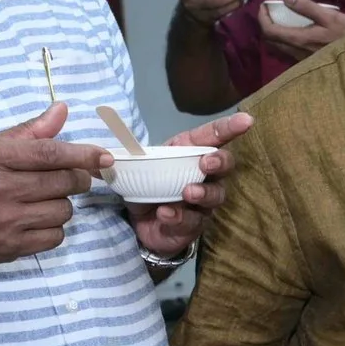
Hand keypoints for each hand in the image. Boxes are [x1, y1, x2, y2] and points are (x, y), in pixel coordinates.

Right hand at [0, 103, 111, 270]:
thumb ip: (25, 132)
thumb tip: (62, 111)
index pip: (50, 153)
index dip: (83, 154)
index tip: (105, 157)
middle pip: (64, 183)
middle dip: (75, 178)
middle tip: (66, 176)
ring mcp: (4, 223)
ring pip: (64, 211)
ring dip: (61, 203)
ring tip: (38, 198)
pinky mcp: (9, 248)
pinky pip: (55, 237)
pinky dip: (52, 227)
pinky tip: (33, 219)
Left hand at [127, 111, 251, 261]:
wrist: (141, 224)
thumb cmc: (145, 185)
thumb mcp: (133, 167)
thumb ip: (123, 155)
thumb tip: (98, 150)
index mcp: (189, 153)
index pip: (213, 137)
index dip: (229, 128)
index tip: (246, 120)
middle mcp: (203, 176)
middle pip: (224, 166)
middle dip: (219, 163)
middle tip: (206, 163)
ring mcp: (203, 202)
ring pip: (215, 196)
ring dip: (203, 192)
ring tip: (187, 192)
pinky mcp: (195, 225)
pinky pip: (193, 221)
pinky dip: (180, 217)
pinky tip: (166, 214)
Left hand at [255, 0, 344, 62]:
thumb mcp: (329, 16)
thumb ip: (306, 6)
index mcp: (298, 38)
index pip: (269, 30)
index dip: (262, 17)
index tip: (264, 5)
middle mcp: (294, 51)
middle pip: (269, 40)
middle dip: (265, 24)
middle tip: (270, 11)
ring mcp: (299, 59)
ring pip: (277, 47)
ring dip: (274, 33)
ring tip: (279, 20)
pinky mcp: (305, 63)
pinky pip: (286, 51)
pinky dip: (283, 40)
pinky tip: (293, 32)